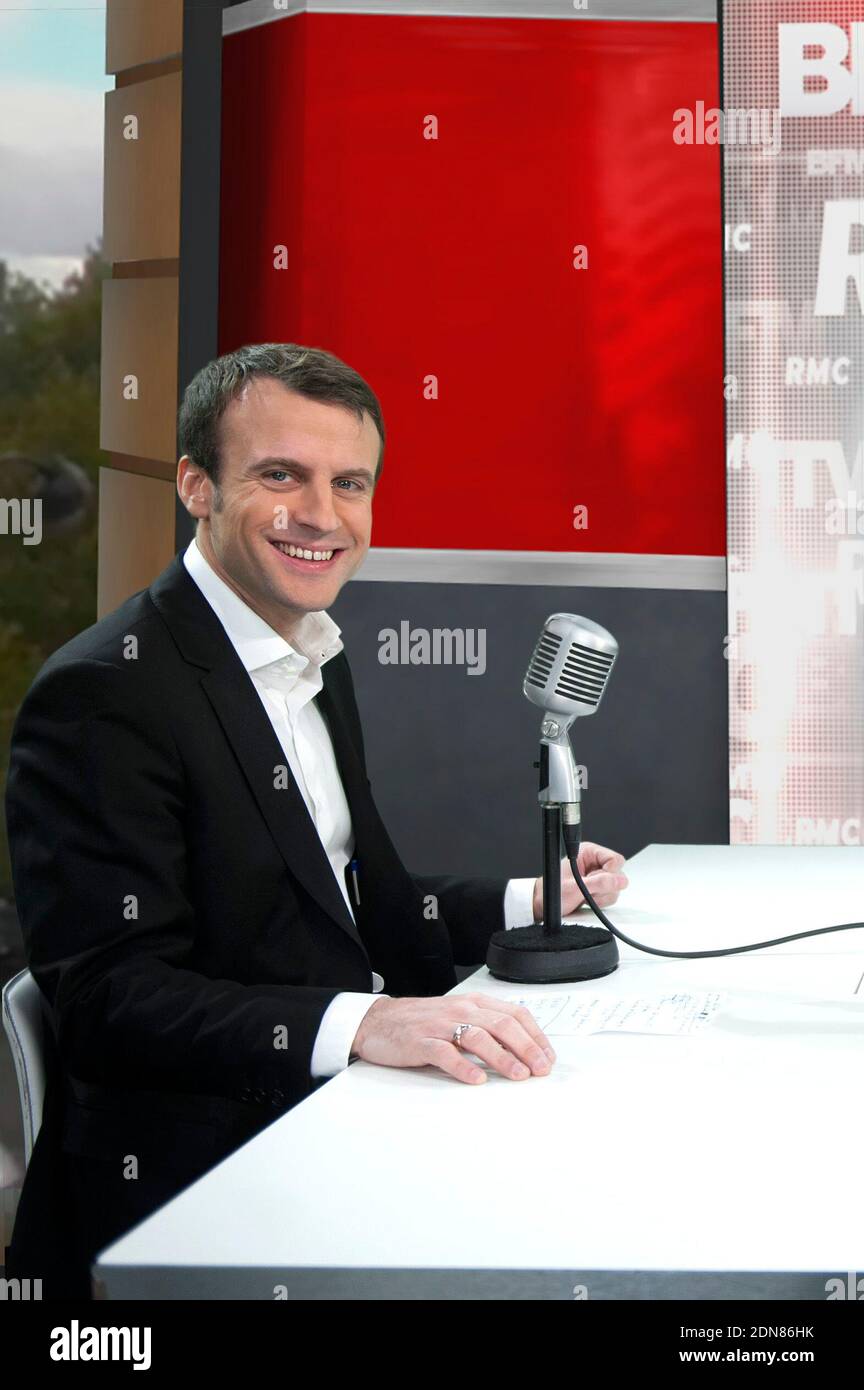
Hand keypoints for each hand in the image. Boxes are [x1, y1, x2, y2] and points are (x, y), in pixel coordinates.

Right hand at [351, 992, 556, 1085]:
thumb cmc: (422, 1022)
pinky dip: (463, 1066)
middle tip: (541, 1069)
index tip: (548, 1056)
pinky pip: (444, 1053)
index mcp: (473, 1003)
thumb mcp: (458, 1017)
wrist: (378, 1021)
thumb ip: (486, 1027)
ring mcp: (440, 1025)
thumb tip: (522, 1051)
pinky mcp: (420, 1041)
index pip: (514, 1014)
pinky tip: (476, 1079)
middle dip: (527, 1048)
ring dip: (502, 1058)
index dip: (535, 1035)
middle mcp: (460, 1010)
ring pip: (478, 1037)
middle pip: (502, 1025)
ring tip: (518, 1075)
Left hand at [532, 841, 627, 921]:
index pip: (615, 859)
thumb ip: (599, 883)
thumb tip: (620, 880)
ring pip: (616, 887)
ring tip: (584, 896)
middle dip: (604, 887)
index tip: (597, 881)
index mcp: (589, 852)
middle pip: (618, 874)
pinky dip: (601, 901)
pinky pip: (611, 895)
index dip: (610, 873)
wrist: (545, 906)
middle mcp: (595, 862)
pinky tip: (587, 900)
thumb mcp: (575, 888)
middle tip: (587, 891)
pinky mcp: (599, 888)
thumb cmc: (553, 893)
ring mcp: (598, 876)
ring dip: (602, 896)